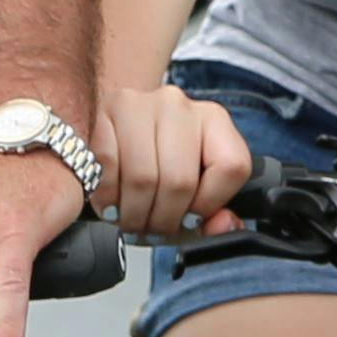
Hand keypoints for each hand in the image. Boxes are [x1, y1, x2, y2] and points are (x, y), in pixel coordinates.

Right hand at [105, 82, 253, 241]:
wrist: (113, 120)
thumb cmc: (155, 158)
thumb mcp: (192, 183)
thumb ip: (214, 213)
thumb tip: (224, 226)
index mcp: (213, 120)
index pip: (231, 167)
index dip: (209, 205)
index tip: (190, 220)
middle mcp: (178, 107)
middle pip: (180, 181)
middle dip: (163, 220)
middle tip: (153, 231)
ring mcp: (140, 106)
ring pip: (142, 179)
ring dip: (134, 215)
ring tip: (132, 221)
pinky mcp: (105, 112)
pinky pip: (108, 169)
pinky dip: (108, 198)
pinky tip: (111, 204)